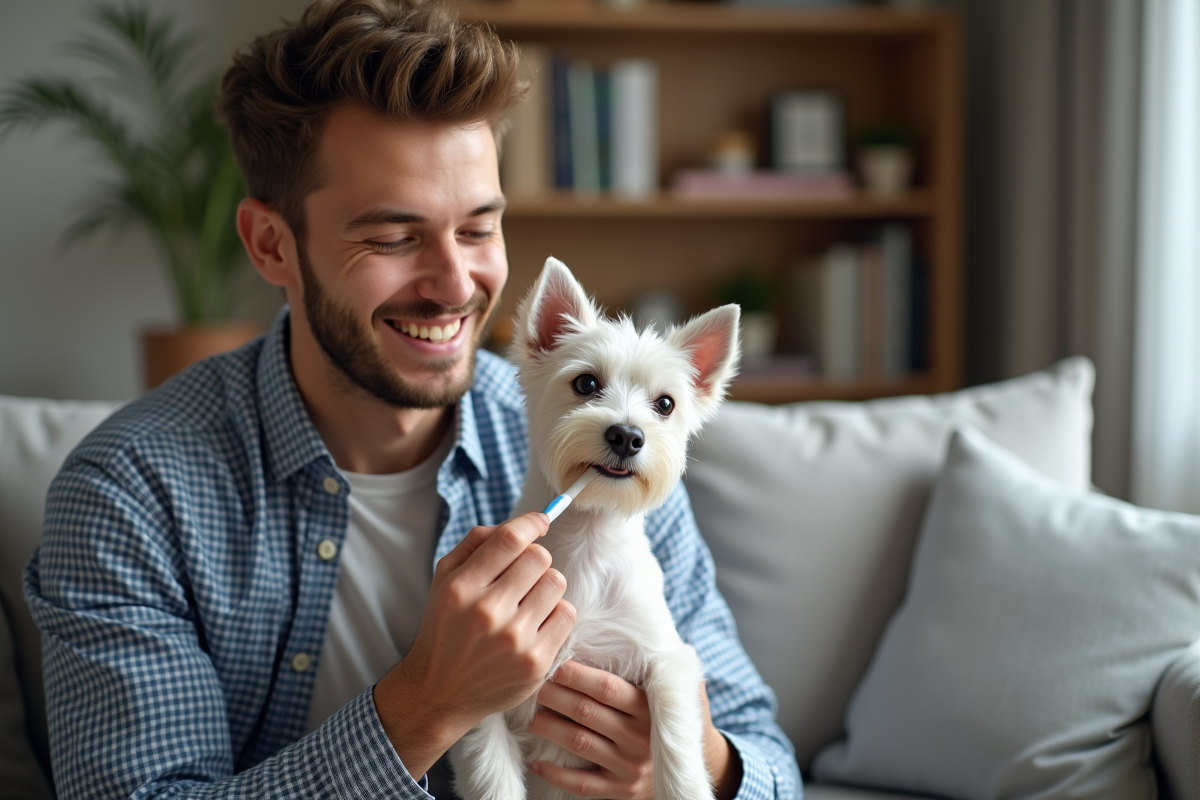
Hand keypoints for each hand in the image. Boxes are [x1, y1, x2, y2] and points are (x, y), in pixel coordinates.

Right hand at [373, 512, 576, 778]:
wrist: (440, 693)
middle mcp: (487, 612)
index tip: (541, 522)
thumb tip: (522, 524)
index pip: (510, 539)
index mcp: (461, 588)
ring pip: (556, 583)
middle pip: (539, 557)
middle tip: (522, 576)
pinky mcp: (536, 662)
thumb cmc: (445, 628)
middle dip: (534, 560)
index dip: (532, 523)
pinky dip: (555, 613)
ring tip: (527, 602)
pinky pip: (567, 614)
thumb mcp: (444, 580)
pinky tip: (535, 624)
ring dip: (545, 586)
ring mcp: (514, 640)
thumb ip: (476, 544)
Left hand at [530, 662, 743, 799]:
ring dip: (551, 729)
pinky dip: (557, 774)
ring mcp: (630, 768)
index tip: (556, 665)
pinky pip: (583, 785)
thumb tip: (654, 633)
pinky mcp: (621, 791)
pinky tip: (537, 761)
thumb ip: (669, 666)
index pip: (607, 688)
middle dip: (556, 697)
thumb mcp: (684, 690)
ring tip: (532, 717)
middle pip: (588, 713)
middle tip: (536, 685)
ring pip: (580, 744)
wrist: (695, 767)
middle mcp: (640, 738)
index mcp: (650, 709)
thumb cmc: (677, 718)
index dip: (578, 676)